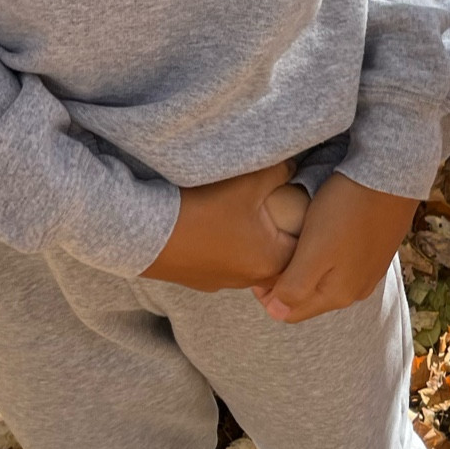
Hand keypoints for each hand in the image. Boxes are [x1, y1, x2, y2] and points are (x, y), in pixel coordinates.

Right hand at [140, 162, 296, 289]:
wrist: (144, 232)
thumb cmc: (203, 208)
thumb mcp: (248, 182)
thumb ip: (279, 171)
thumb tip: (294, 165)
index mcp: (272, 262)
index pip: (306, 247)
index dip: (305, 223)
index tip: (300, 204)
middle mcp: (250, 280)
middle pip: (278, 256)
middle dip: (279, 233)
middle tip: (275, 209)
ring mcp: (222, 283)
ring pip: (248, 261)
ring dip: (250, 242)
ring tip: (242, 215)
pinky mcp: (198, 281)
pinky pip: (221, 263)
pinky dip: (224, 247)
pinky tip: (213, 226)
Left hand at [253, 173, 418, 322]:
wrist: (389, 176)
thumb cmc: (344, 211)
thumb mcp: (312, 253)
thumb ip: (295, 288)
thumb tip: (277, 313)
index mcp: (337, 295)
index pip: (290, 313)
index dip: (268, 294)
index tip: (261, 262)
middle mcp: (356, 291)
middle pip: (309, 298)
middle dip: (288, 282)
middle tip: (274, 249)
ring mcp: (369, 273)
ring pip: (326, 281)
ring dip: (307, 268)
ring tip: (296, 239)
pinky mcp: (377, 253)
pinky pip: (343, 265)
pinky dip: (327, 256)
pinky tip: (323, 232)